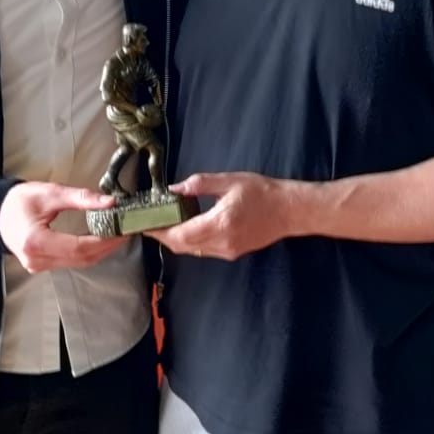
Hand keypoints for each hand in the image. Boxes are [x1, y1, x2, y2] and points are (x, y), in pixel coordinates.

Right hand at [0, 182, 128, 272]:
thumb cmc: (18, 202)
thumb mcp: (50, 193)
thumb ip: (80, 198)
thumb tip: (109, 202)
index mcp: (36, 241)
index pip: (79, 247)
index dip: (105, 241)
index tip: (122, 231)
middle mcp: (36, 259)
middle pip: (82, 258)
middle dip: (107, 246)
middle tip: (125, 232)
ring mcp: (38, 266)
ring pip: (79, 263)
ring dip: (100, 250)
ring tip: (116, 234)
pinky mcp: (41, 266)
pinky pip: (71, 262)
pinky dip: (88, 252)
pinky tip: (99, 241)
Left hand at [144, 170, 298, 260]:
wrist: (289, 210)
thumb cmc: (262, 192)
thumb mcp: (229, 181)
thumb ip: (199, 184)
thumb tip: (175, 189)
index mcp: (220, 223)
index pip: (181, 234)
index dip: (160, 232)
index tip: (144, 225)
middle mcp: (222, 242)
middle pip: (183, 247)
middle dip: (164, 237)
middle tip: (150, 224)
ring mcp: (228, 251)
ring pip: (192, 250)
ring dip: (176, 240)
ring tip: (165, 224)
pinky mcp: (232, 253)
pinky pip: (204, 250)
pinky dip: (191, 241)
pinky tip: (187, 228)